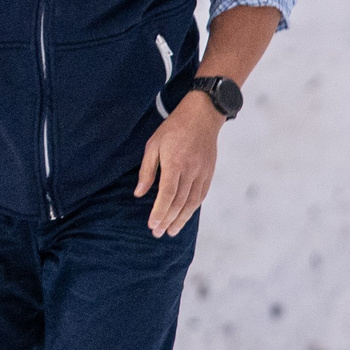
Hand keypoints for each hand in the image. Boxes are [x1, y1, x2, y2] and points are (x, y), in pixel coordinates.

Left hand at [136, 95, 223, 236]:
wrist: (202, 117)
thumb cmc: (173, 128)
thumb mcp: (153, 145)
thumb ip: (147, 170)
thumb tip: (140, 193)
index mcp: (175, 163)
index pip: (167, 195)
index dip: (159, 212)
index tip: (152, 225)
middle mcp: (191, 171)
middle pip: (179, 203)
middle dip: (168, 220)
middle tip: (159, 233)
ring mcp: (202, 173)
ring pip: (192, 203)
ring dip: (181, 219)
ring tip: (172, 231)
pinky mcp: (209, 173)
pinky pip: (201, 195)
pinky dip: (192, 209)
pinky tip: (185, 216)